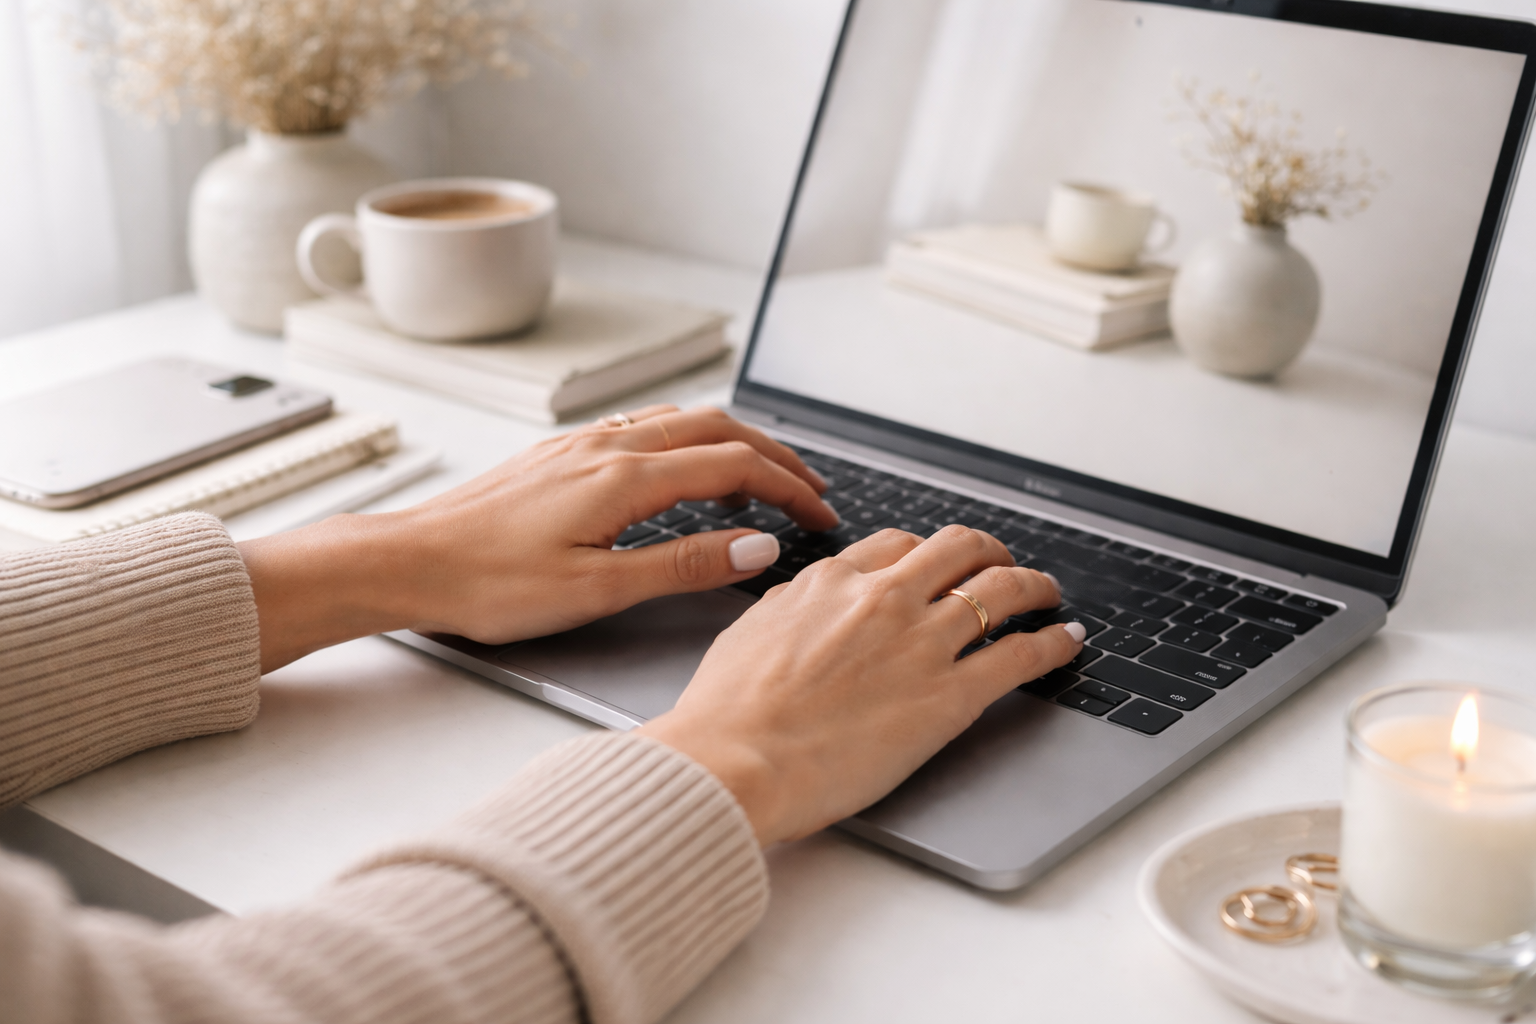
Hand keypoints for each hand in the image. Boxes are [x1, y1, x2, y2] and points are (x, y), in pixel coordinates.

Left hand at [238, 405, 838, 671]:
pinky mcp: (560, 452)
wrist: (409, 561)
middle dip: (775, 454)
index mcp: (626, 478)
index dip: (789, 488)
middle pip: (718, 429)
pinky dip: (689, 434)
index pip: (734, 467)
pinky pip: (644, 424)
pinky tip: (683, 457)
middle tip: (812, 488)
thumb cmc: (490, 583)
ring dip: (733, 440)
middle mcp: (608, 446)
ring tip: (764, 470)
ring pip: (681, 419)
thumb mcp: (597, 590)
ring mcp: (582, 443)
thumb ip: (683, 564)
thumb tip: (757, 545)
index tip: (822, 514)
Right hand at [638, 526, 1084, 845]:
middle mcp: (884, 598)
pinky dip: (1053, 641)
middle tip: (1001, 563)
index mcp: (832, 583)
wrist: (735, 760)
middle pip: (958, 549)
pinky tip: (1066, 640)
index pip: (895, 546)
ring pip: (1002, 588)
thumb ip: (787, 612)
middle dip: (988, 551)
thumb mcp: (748, 635)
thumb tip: (801, 605)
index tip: (937, 564)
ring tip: (1047, 592)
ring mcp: (922, 642)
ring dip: (1034, 584)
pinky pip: (1021, 654)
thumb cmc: (726, 715)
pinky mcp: (951, 696)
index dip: (926, 553)